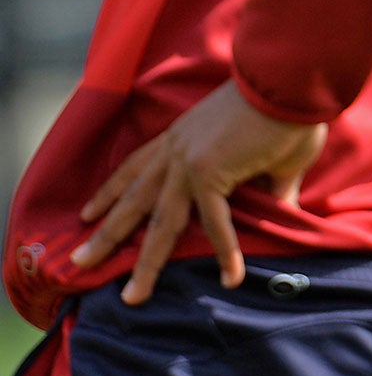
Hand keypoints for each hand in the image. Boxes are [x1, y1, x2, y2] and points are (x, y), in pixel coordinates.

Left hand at [70, 80, 325, 304]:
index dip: (111, 191)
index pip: (135, 167)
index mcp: (181, 135)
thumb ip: (271, 182)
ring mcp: (188, 164)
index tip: (88, 212)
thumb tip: (285, 209)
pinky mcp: (210, 174)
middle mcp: (176, 150)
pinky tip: (231, 277)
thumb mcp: (266, 148)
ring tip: (131, 297)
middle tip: (79, 260)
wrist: (289, 79)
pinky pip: (216, 223)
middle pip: (133, 201)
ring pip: (161, 224)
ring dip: (145, 263)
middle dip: (106, 234)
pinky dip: (227, 252)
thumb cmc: (286, 106)